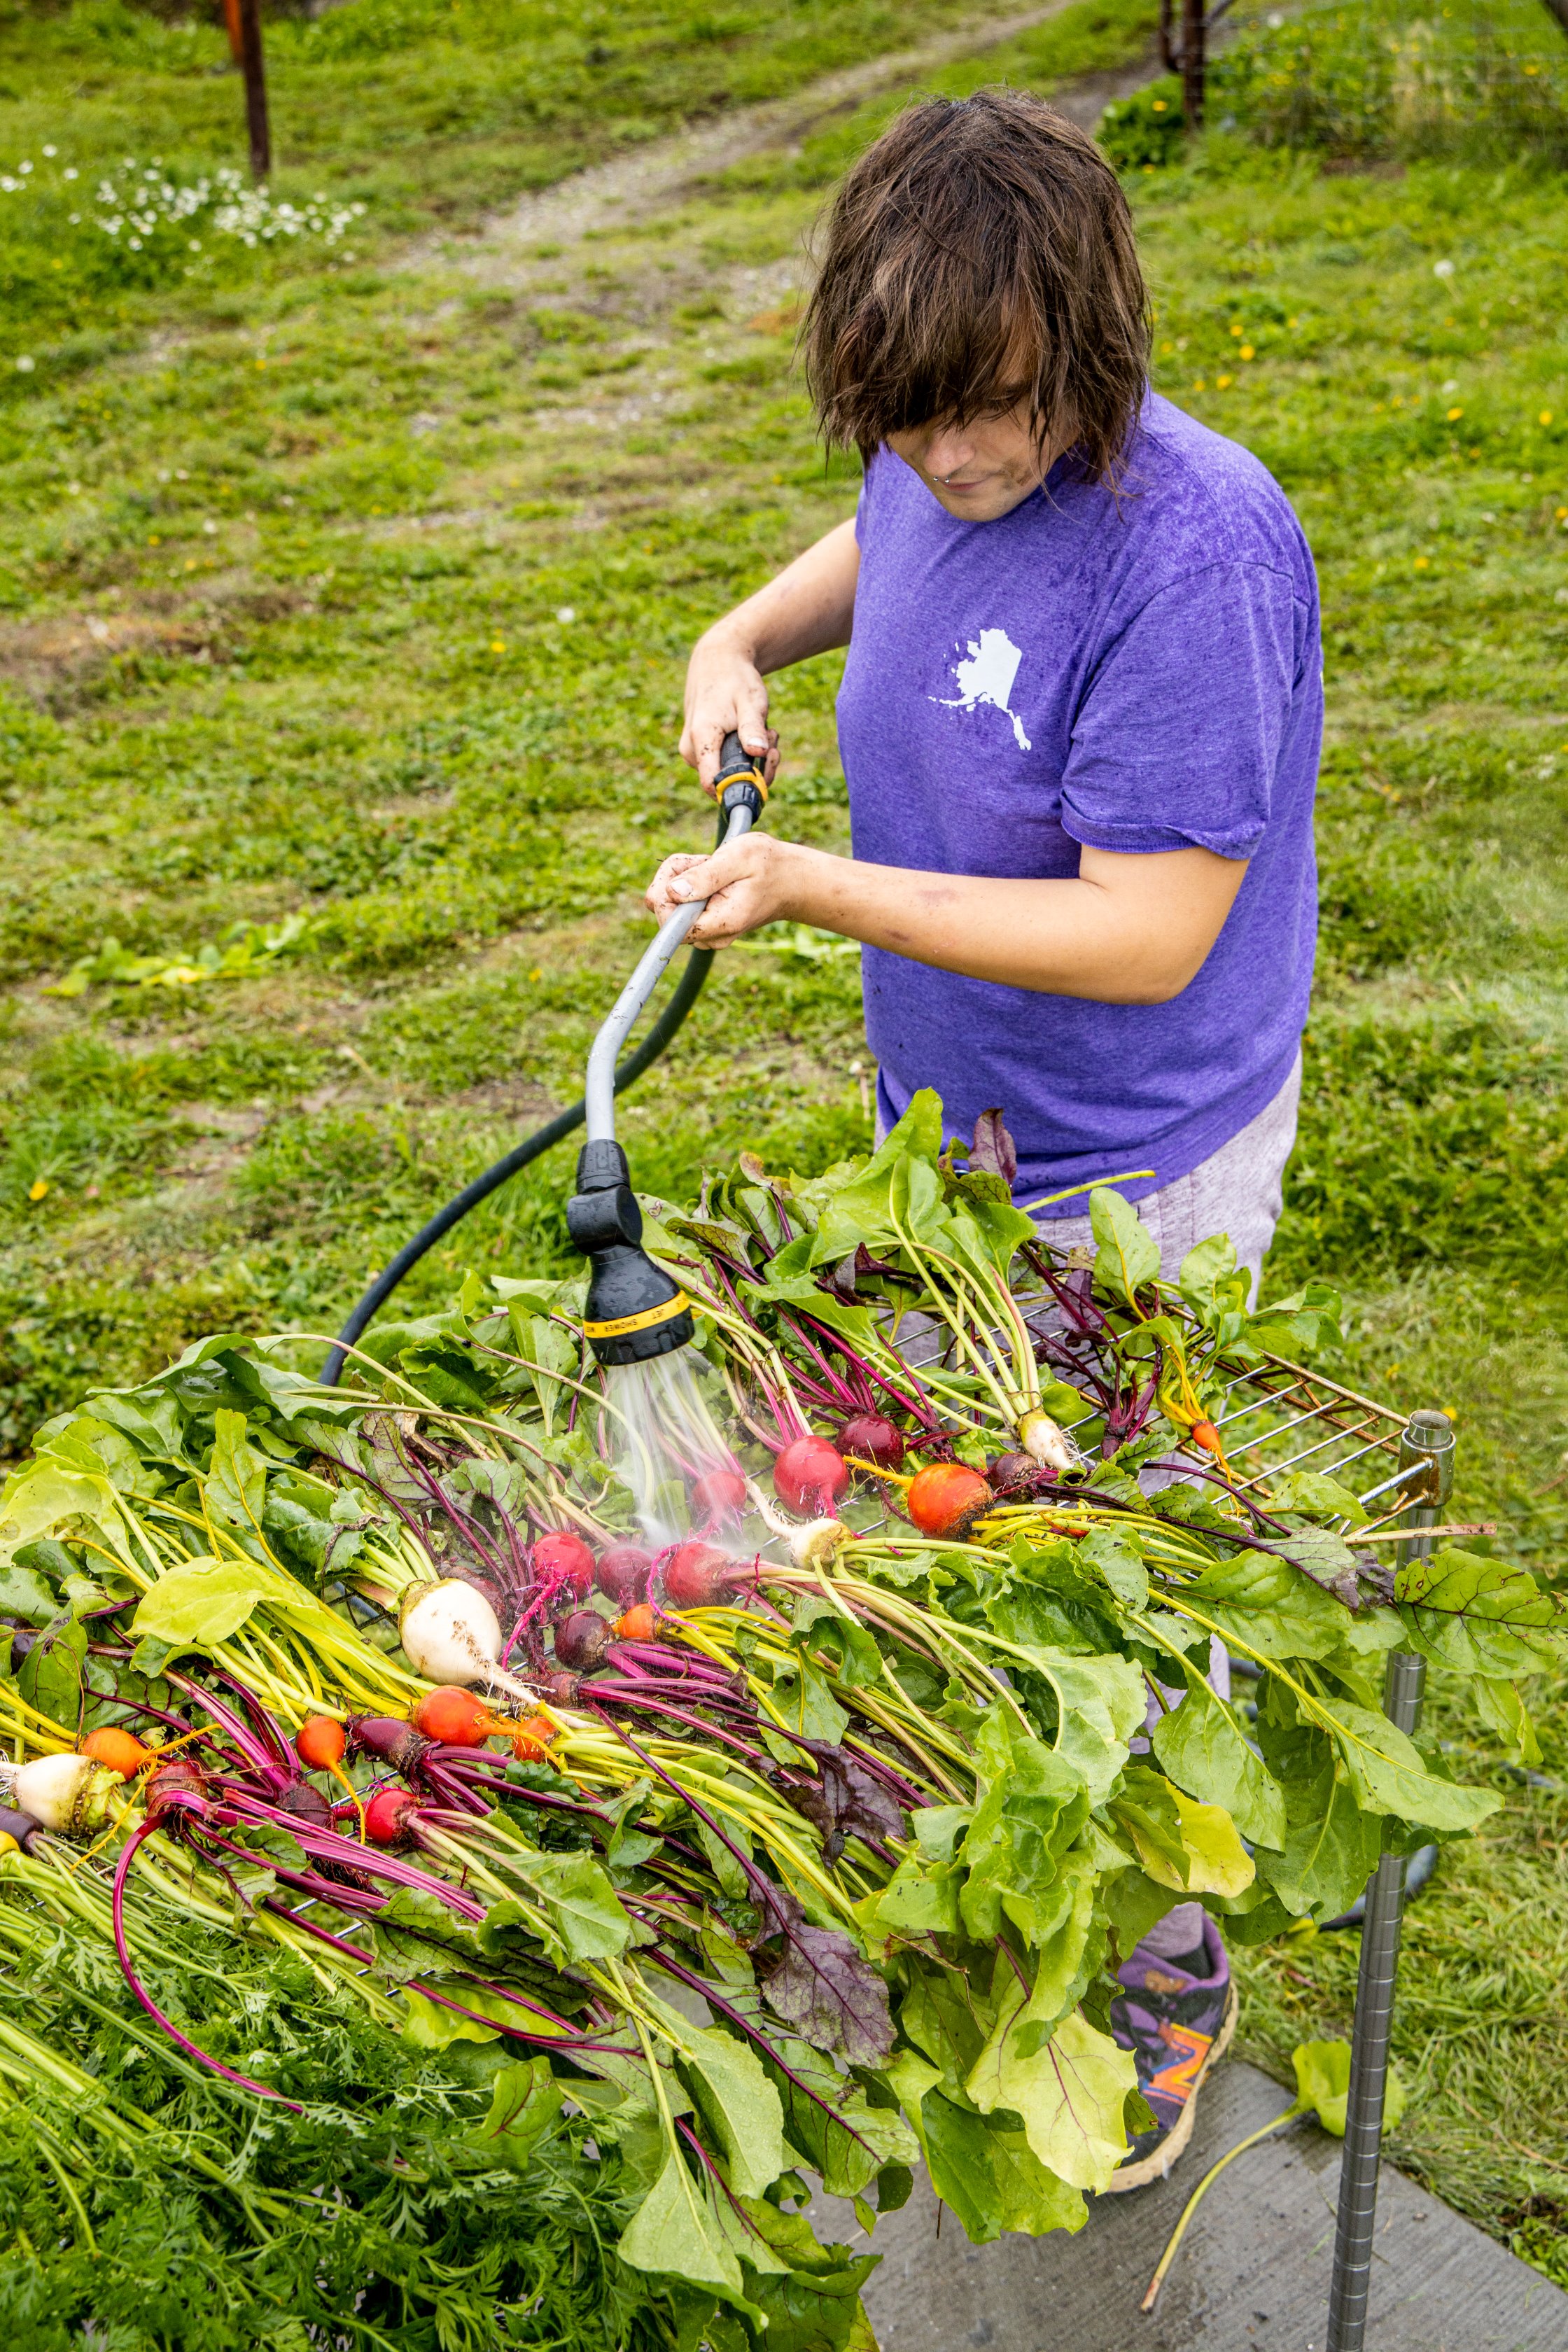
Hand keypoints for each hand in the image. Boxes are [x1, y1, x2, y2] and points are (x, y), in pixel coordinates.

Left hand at [645, 834, 803, 947]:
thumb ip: (705, 876)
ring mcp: (707, 934)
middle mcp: (711, 936)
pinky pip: (678, 907)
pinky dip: (686, 884)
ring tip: (710, 867)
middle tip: (702, 862)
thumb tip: (673, 892)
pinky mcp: (704, 926)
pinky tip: (709, 874)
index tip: (686, 870)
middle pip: (664, 913)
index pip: (670, 924)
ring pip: (669, 907)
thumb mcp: (739, 858)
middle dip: (673, 880)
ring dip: (681, 879)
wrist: (789, 880)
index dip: (665, 894)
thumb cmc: (768, 865)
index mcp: (721, 923)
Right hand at [679, 627, 780, 796]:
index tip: (764, 770)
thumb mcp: (750, 701)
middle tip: (773, 742)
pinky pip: (725, 763)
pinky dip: (746, 753)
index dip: (741, 787)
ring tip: (767, 730)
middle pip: (725, 782)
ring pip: (728, 773)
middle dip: (757, 769)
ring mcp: (694, 752)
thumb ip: (753, 728)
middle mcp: (692, 750)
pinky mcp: (700, 750)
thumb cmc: (735, 679)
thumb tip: (759, 753)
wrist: (717, 662)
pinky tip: (756, 732)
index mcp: (700, 739)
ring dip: (755, 759)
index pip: (712, 784)